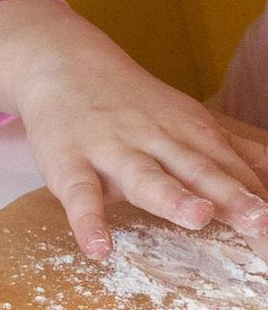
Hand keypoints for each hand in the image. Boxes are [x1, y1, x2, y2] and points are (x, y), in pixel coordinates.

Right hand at [0, 0, 267, 259]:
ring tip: (199, 218)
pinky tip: (98, 247)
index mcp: (194, 135)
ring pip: (146, 177)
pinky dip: (87, 220)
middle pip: (202, 172)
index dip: (262, 205)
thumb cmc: (132, 104)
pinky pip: (79, 193)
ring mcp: (112, 150)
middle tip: (262, 222)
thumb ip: (233, 153)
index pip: (238, 174)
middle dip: (234, 197)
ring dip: (172, 197)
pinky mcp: (68, 161)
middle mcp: (159, 141)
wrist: (62, 62)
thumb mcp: (189, 122)